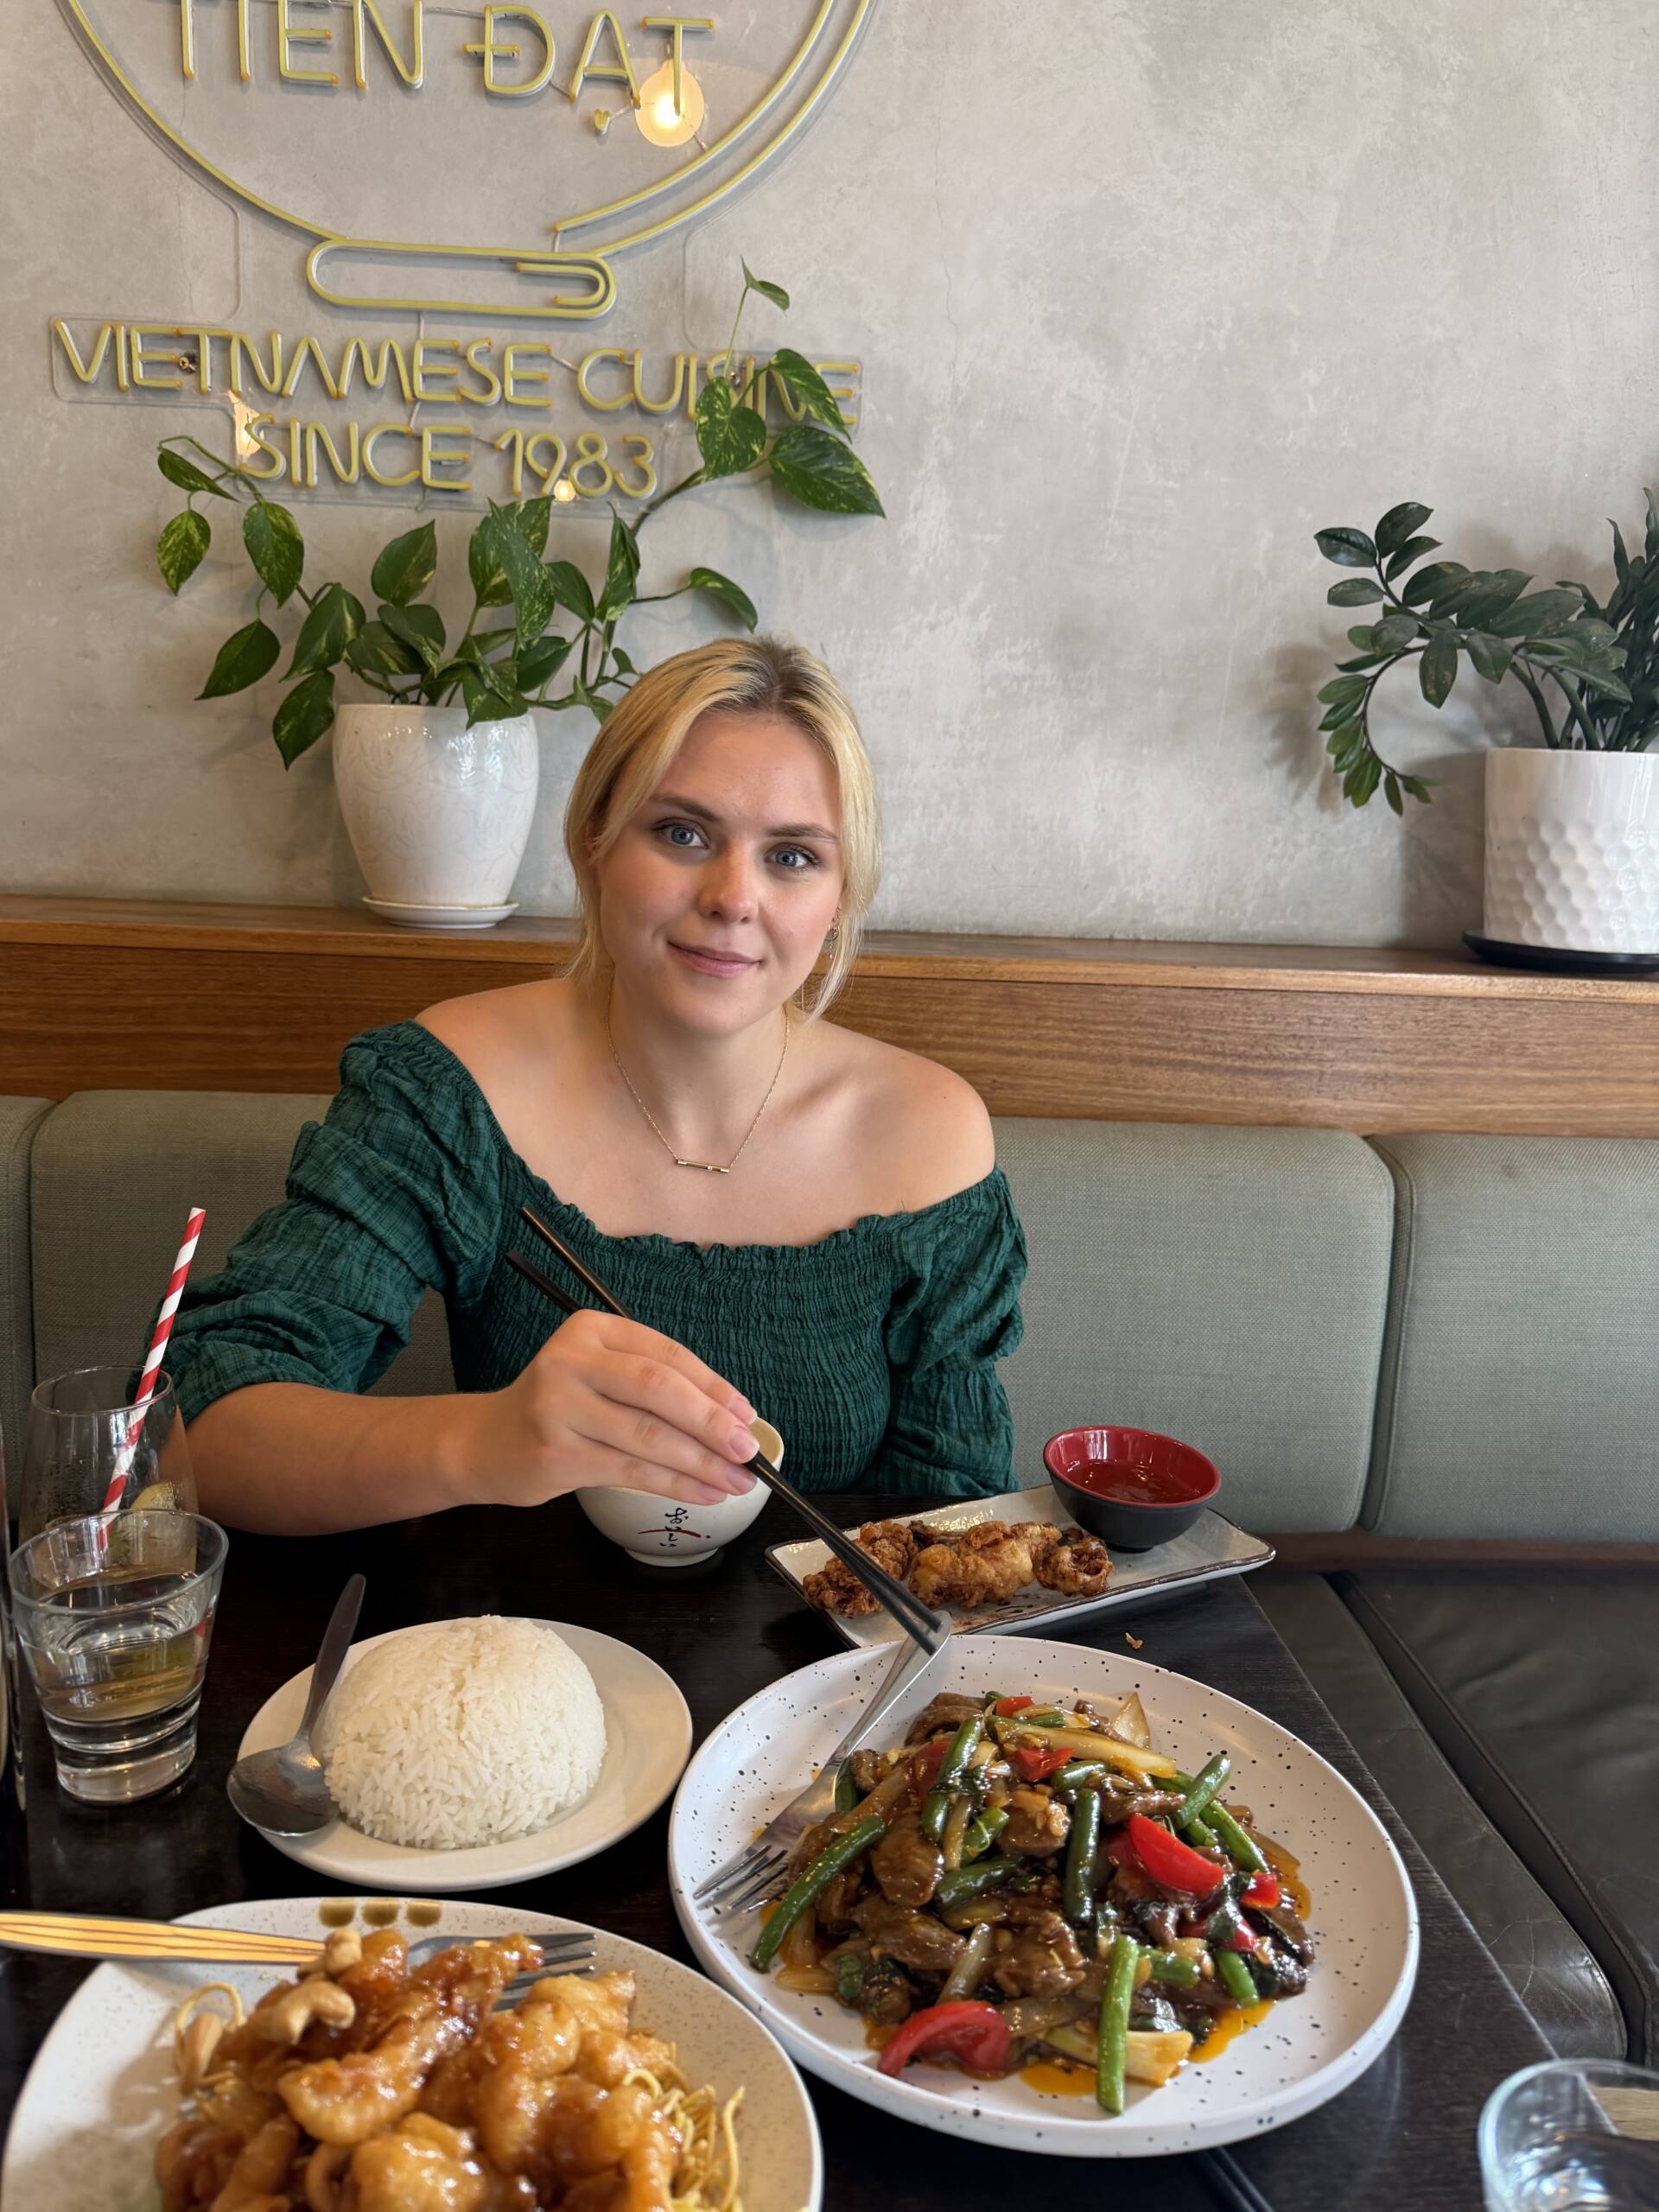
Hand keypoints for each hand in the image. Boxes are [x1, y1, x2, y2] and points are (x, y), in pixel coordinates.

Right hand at [459, 1309, 761, 1508]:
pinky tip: (704, 1492)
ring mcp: (558, 1406)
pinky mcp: (555, 1453)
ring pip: (648, 1436)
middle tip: (748, 1450)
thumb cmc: (560, 1409)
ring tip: (736, 1480)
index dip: (714, 1386)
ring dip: (701, 1462)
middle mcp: (571, 1360)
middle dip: (711, 1422)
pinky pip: (631, 1470)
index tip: (746, 1414)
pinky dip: (675, 1483)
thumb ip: (655, 1386)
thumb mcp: (601, 1376)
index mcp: (591, 1330)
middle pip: (659, 1389)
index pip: (667, 1354)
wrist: (487, 1443)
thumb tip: (733, 1419)